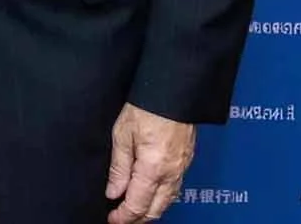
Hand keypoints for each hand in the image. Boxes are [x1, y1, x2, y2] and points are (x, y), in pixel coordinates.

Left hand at [106, 104, 194, 222]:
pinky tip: (152, 193)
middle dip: (138, 218)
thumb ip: (119, 167)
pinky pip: (175, 187)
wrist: (173, 90)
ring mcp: (182, 167)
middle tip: (122, 218)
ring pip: (168, 200)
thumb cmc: (146, 107)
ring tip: (134, 209)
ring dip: (151, 209)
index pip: (138, 205)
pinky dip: (162, 196)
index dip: (124, 216)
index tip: (113, 219)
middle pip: (156, 209)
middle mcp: (171, 172)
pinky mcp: (187, 160)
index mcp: (153, 168)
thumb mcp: (122, 135)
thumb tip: (113, 192)